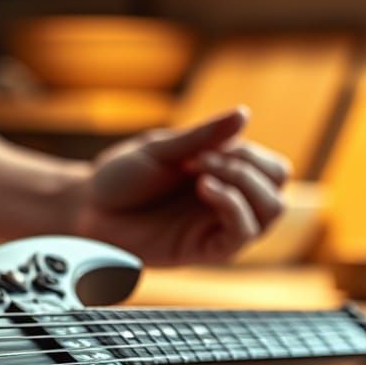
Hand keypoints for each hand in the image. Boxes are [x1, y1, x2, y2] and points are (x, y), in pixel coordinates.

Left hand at [72, 106, 290, 265]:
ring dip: (245, 185)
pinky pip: (241, 236)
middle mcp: (225, 202)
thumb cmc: (120, 178)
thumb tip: (245, 114)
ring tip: (203, 174)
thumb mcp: (162, 149)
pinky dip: (233, 208)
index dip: (250, 154)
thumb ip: (203, 136)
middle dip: (251, 168)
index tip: (205, 148)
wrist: (87, 209)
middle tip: (206, 160)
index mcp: (223, 176)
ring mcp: (215, 227)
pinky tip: (206, 189)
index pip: (271, 167)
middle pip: (278, 189)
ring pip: (269, 213)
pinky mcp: (202, 250)